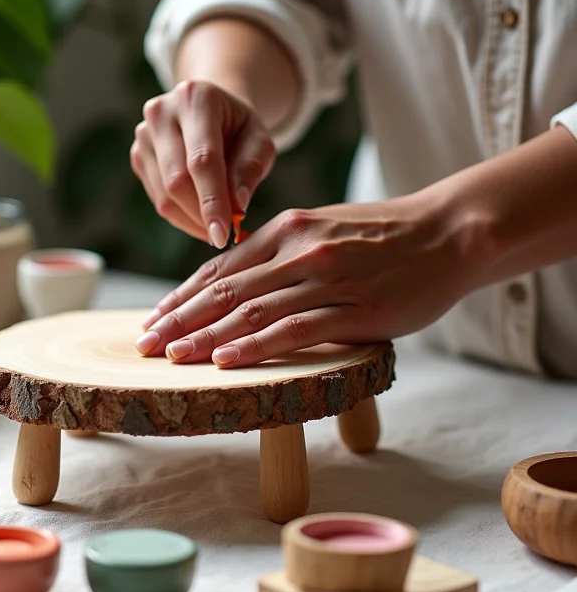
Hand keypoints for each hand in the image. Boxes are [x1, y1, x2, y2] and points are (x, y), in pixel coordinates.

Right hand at [130, 80, 275, 247]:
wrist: (211, 111)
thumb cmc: (239, 128)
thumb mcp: (260, 140)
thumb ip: (251, 169)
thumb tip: (236, 206)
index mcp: (196, 98)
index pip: (202, 160)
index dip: (212, 201)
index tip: (223, 235)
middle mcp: (161, 112)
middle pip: (177, 181)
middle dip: (202, 216)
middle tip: (224, 236)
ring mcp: (143, 135)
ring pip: (164, 196)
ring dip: (192, 221)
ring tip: (217, 226)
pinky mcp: (138, 156)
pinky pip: (158, 200)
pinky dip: (182, 217)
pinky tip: (201, 216)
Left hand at [135, 195, 477, 365]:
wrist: (448, 233)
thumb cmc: (383, 236)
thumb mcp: (323, 229)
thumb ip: (280, 252)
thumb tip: (238, 277)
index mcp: (286, 231)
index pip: (219, 267)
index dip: (181, 296)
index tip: (153, 318)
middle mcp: (298, 251)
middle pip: (224, 290)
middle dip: (179, 319)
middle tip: (144, 344)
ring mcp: (326, 280)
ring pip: (252, 311)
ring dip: (206, 338)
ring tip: (172, 358)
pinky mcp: (355, 310)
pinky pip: (295, 330)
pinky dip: (256, 346)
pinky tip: (227, 361)